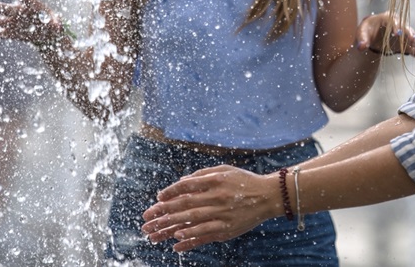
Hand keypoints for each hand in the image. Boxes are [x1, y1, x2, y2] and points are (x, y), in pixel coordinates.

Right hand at [0, 0, 65, 47]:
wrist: (46, 32)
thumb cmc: (52, 23)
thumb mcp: (57, 22)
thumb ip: (56, 23)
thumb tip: (58, 26)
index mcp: (30, 5)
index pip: (26, 0)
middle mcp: (17, 12)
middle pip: (6, 8)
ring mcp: (11, 22)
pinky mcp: (8, 33)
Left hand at [141, 165, 275, 251]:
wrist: (268, 196)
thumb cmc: (243, 181)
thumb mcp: (224, 170)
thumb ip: (201, 175)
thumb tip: (179, 183)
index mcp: (215, 181)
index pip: (186, 186)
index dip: (170, 192)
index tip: (158, 198)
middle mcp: (217, 197)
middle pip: (184, 206)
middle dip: (162, 213)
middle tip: (146, 219)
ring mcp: (221, 215)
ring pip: (190, 222)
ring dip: (169, 228)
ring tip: (153, 234)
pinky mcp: (226, 230)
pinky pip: (204, 236)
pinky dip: (189, 240)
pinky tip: (175, 243)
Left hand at [355, 11, 414, 65]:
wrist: (371, 36)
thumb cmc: (366, 30)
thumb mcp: (361, 33)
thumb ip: (361, 39)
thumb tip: (361, 47)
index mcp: (388, 17)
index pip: (393, 21)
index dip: (395, 27)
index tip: (397, 34)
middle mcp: (399, 25)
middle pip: (406, 28)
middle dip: (409, 34)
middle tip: (411, 40)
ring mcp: (404, 35)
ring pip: (414, 38)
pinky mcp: (406, 45)